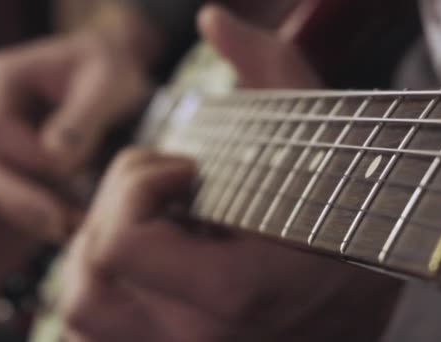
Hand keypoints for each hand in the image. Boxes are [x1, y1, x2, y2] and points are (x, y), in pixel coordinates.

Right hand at [0, 5, 156, 240]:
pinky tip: (73, 227)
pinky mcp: (19, 162)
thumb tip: (56, 164)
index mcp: (1, 80)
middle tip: (57, 226)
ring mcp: (1, 139)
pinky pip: (18, 194)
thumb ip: (81, 121)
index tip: (70, 170)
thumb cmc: (110, 68)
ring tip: (71, 232)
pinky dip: (42, 213)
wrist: (114, 69)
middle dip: (16, 200)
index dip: (26, 156)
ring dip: (29, 214)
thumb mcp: (107, 84)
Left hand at [60, 5, 398, 340]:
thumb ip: (266, 64)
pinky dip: (104, 284)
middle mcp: (202, 340)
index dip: (137, 189)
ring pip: (82, 308)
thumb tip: (212, 19)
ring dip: (99, 249)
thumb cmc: (338, 207)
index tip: (187, 169)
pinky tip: (144, 253)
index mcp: (236, 293)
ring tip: (154, 220)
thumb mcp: (313, 131)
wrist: (358, 288)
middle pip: (86, 281)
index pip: (120, 247)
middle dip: (114, 214)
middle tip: (167, 191)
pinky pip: (96, 331)